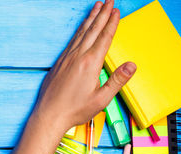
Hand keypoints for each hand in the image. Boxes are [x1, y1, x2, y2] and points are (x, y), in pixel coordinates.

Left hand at [33, 0, 135, 132]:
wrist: (49, 115)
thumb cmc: (73, 110)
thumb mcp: (101, 99)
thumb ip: (117, 80)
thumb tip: (131, 66)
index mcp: (90, 63)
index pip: (104, 38)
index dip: (111, 23)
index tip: (116, 11)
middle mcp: (77, 57)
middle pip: (93, 30)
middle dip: (102, 14)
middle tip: (109, 1)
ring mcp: (66, 58)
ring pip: (80, 33)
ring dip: (90, 18)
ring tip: (96, 7)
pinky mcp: (58, 63)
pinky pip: (71, 41)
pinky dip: (78, 31)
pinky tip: (81, 29)